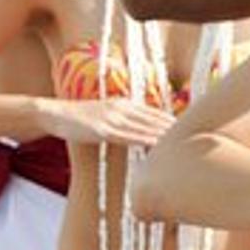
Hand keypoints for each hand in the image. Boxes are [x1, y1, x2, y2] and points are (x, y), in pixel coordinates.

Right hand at [34, 96, 175, 147]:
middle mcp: (121, 108)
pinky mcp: (103, 130)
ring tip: (181, 141)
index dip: (171, 119)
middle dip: (174, 127)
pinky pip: (128, 136)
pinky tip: (155, 145)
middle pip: (154, 119)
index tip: (188, 126)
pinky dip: (144, 140)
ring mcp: (112, 119)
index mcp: (123, 104)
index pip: (154, 112)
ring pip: (144, 127)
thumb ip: (122, 117)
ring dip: (163, 135)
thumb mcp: (104, 112)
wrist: (54, 113)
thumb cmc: (79, 117)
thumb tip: (137, 126)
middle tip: (195, 134)